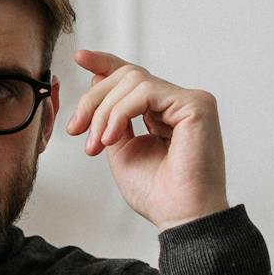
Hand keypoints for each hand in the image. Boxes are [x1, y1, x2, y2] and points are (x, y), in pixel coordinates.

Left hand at [64, 49, 230, 230]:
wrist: (179, 216)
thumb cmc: (157, 193)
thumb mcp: (120, 148)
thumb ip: (111, 117)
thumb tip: (98, 80)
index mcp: (163, 112)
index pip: (133, 78)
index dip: (106, 64)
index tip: (80, 58)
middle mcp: (178, 103)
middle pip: (127, 76)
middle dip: (94, 99)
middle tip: (77, 129)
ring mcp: (190, 101)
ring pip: (133, 81)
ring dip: (105, 111)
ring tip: (97, 143)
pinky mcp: (196, 104)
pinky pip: (146, 91)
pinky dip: (120, 112)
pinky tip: (112, 137)